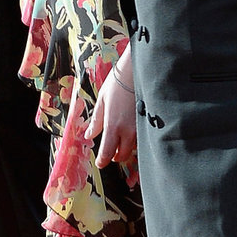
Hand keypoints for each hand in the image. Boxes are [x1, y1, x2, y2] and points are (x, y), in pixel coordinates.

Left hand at [85, 50, 136, 168]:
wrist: (137, 73)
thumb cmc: (117, 84)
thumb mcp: (101, 101)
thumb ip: (96, 121)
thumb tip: (88, 135)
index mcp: (113, 126)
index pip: (107, 152)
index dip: (102, 161)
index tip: (100, 163)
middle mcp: (128, 131)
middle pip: (121, 155)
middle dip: (114, 157)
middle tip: (109, 153)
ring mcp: (140, 128)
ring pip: (132, 148)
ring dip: (125, 148)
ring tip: (120, 140)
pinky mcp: (148, 124)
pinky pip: (141, 139)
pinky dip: (135, 140)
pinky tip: (131, 132)